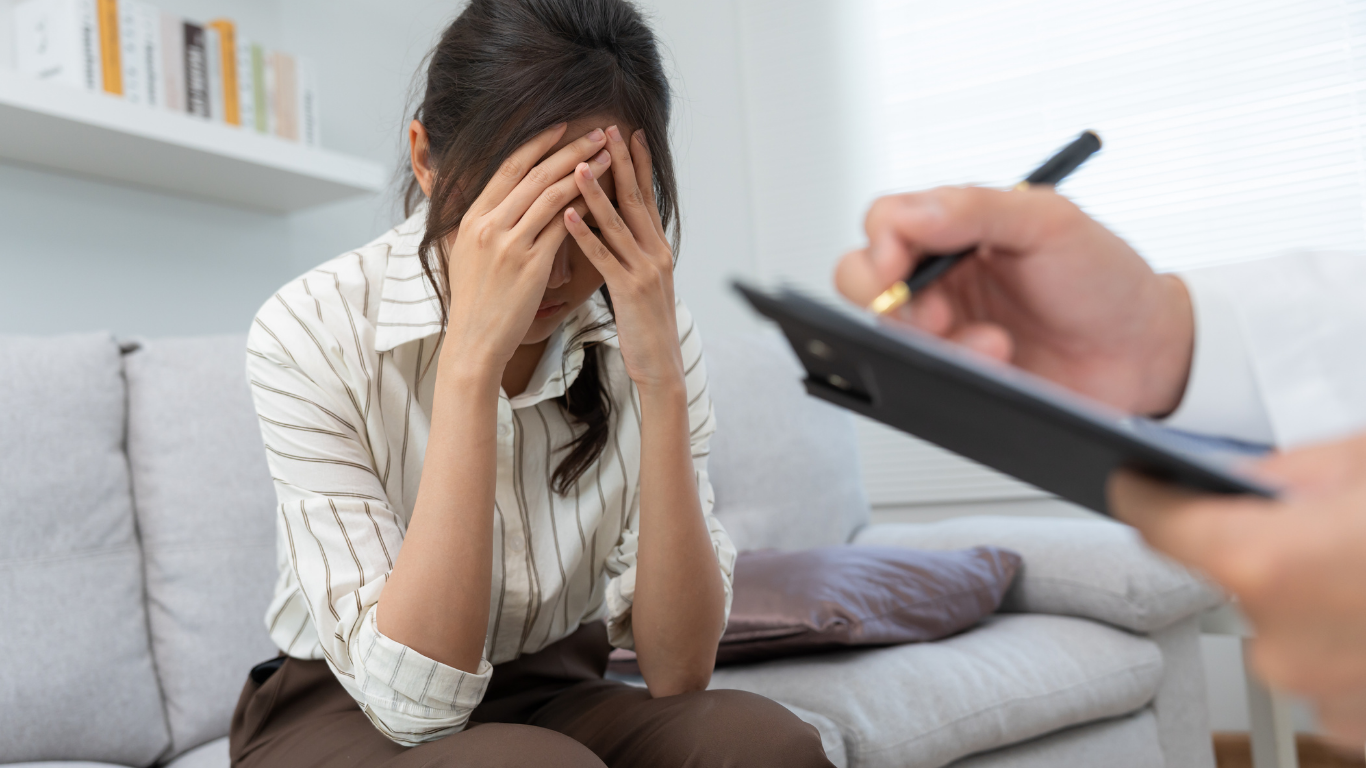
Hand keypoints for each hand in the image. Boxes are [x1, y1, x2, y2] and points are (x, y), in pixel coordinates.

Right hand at [441, 124, 612, 374]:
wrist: (474, 341)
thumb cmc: (476, 301)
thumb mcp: (467, 253)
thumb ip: (484, 224)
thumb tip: (498, 202)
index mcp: (473, 217)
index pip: (509, 168)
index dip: (538, 144)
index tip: (561, 127)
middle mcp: (489, 224)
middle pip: (534, 173)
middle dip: (569, 149)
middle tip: (597, 133)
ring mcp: (509, 244)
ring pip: (552, 195)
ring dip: (584, 172)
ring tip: (609, 157)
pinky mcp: (531, 265)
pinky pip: (563, 227)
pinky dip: (584, 208)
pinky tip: (603, 198)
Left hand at [563, 125, 683, 394]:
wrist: (661, 364)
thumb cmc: (645, 325)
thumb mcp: (642, 281)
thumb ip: (632, 252)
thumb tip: (613, 227)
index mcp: (657, 247)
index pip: (645, 196)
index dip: (637, 164)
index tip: (627, 133)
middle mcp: (656, 251)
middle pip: (635, 198)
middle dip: (621, 162)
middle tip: (608, 129)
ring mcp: (645, 269)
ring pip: (618, 222)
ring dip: (596, 190)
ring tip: (578, 163)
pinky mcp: (629, 289)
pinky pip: (604, 256)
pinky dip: (585, 233)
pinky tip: (567, 215)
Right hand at [834, 187, 1194, 415]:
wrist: (1146, 354)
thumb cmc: (1106, 280)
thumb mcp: (1050, 222)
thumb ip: (976, 208)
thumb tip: (907, 215)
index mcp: (957, 226)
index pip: (886, 222)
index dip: (881, 243)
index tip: (898, 264)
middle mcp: (942, 274)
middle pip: (863, 278)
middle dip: (890, 300)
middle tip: (935, 313)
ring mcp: (946, 326)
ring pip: (889, 333)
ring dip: (935, 342)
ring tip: (992, 343)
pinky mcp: (956, 372)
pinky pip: (920, 375)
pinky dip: (957, 371)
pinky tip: (1000, 362)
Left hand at [1110, 434, 1365, 748]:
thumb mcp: (1359, 464)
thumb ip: (1279, 473)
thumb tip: (1226, 477)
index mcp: (1267, 566)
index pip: (1160, 526)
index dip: (1145, 496)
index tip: (1134, 485)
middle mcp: (1281, 646)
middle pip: (1229, 580)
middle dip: (1260, 548)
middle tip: (1307, 520)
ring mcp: (1322, 695)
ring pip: (1279, 629)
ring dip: (1307, 600)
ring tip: (1357, 565)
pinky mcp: (1357, 726)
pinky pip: (1323, 668)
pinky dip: (1342, 640)